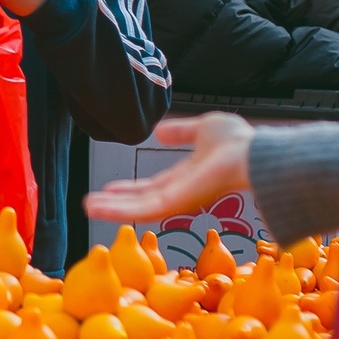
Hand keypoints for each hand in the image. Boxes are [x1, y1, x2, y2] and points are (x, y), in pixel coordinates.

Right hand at [87, 114, 253, 224]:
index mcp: (187, 176)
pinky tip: (98, 207)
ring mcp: (178, 200)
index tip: (110, 188)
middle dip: (116, 202)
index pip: (153, 186)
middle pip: (141, 200)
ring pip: (138, 208)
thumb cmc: (238, 142)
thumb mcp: (202, 128)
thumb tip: (159, 130)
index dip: (131, 188)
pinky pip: (142, 210)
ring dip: (112, 208)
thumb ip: (181, 131)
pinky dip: (118, 210)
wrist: (251, 154)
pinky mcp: (176, 205)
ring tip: (87, 207)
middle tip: (90, 203)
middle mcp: (181, 192)